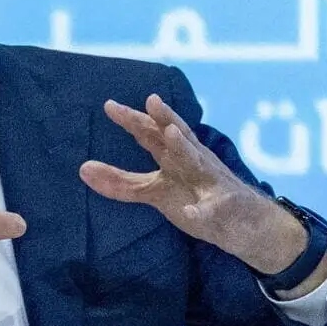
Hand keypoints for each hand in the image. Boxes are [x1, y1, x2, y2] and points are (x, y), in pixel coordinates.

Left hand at [79, 94, 312, 281]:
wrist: (244, 225)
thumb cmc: (195, 197)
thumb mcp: (155, 191)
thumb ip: (121, 182)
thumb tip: (82, 169)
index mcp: (176, 155)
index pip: (152, 133)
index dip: (133, 119)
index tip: (109, 105)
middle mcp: (194, 161)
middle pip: (177, 136)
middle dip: (164, 119)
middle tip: (151, 101)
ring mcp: (211, 183)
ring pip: (198, 161)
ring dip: (184, 146)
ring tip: (171, 133)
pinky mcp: (222, 209)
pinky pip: (211, 210)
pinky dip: (202, 210)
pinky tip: (193, 212)